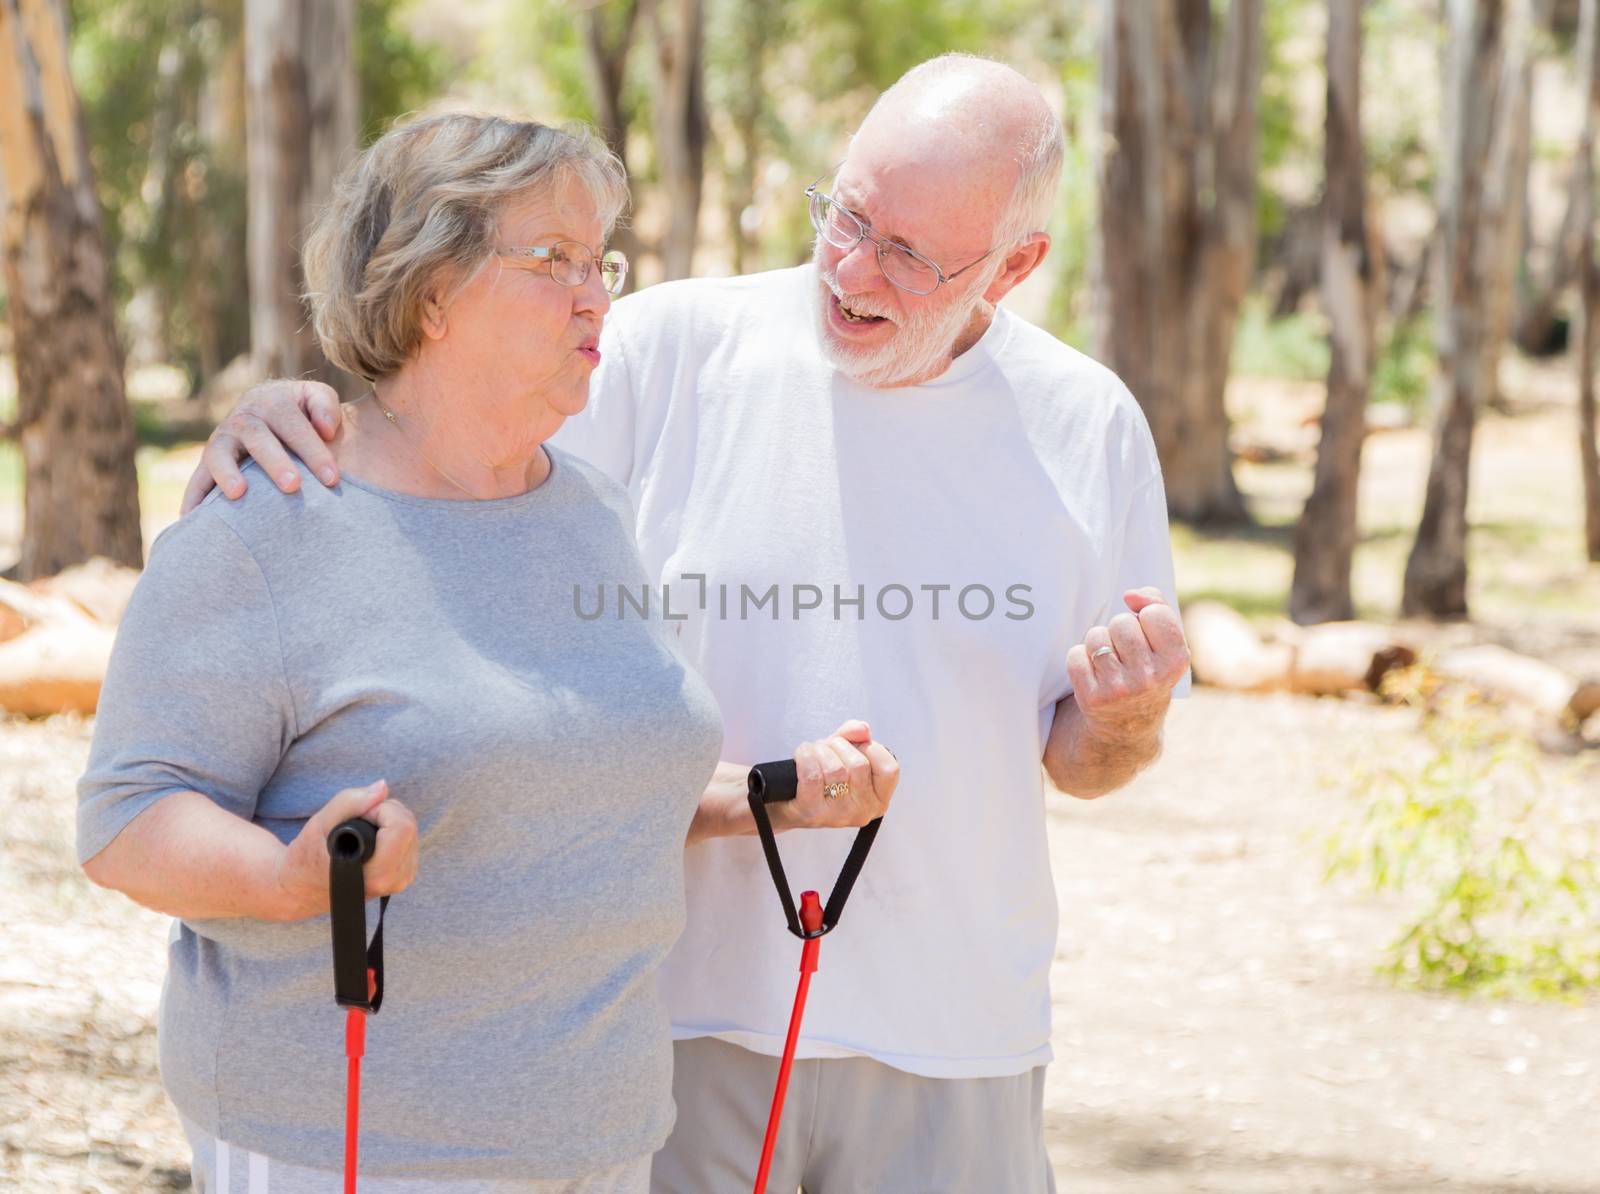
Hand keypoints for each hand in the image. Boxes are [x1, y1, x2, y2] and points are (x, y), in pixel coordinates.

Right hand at [181, 379, 343, 513]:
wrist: (276, 418)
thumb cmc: (305, 416)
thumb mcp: (317, 399)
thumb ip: (325, 406)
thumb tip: (325, 429)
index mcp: (272, 401)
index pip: (292, 423)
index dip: (313, 450)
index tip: (332, 478)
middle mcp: (244, 418)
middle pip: (257, 437)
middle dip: (275, 462)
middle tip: (293, 486)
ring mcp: (222, 440)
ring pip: (219, 453)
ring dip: (227, 473)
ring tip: (238, 493)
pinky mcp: (209, 463)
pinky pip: (197, 480)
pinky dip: (194, 498)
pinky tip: (193, 518)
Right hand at [273, 780, 418, 919]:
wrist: (301, 888)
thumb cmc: (307, 857)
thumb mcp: (320, 824)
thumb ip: (351, 802)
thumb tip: (382, 787)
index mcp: (376, 874)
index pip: (402, 826)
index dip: (380, 810)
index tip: (358, 816)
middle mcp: (394, 880)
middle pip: (409, 824)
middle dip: (384, 812)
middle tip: (357, 822)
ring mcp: (402, 880)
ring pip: (412, 830)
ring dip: (389, 821)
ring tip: (361, 832)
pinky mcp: (405, 875)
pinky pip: (410, 839)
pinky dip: (393, 831)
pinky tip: (373, 839)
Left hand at [772, 720, 899, 830]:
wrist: (785, 800)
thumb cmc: (821, 776)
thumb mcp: (843, 753)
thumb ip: (855, 736)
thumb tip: (862, 729)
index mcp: (878, 800)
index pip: (889, 768)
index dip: (871, 748)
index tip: (855, 746)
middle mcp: (862, 811)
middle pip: (858, 764)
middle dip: (838, 745)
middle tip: (826, 747)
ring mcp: (838, 815)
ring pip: (835, 769)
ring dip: (819, 750)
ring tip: (812, 752)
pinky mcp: (812, 813)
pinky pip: (812, 775)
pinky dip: (805, 757)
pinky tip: (801, 756)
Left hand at [1066, 588, 1189, 742]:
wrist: (1128, 725)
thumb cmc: (1148, 671)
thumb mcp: (1166, 643)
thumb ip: (1157, 605)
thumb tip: (1130, 595)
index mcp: (1177, 661)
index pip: (1153, 612)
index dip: (1145, 619)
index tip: (1147, 638)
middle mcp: (1150, 678)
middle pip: (1121, 622)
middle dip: (1120, 631)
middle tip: (1126, 653)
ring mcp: (1120, 689)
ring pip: (1096, 635)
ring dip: (1098, 643)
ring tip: (1110, 663)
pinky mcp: (1092, 698)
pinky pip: (1075, 655)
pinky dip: (1080, 659)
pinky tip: (1094, 675)